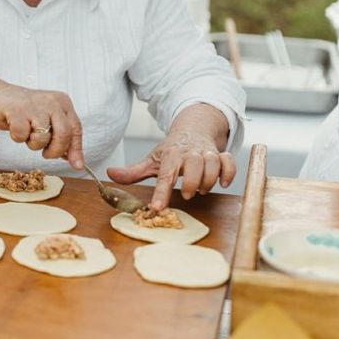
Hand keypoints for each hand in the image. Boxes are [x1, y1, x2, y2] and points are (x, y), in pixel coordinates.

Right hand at [0, 84, 83, 169]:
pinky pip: (22, 135)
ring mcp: (35, 105)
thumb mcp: (49, 121)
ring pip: (43, 138)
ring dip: (34, 144)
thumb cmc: (26, 111)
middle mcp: (52, 102)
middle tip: (46, 154)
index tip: (77, 165)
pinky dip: (17, 137)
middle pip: (64, 134)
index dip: (76, 150)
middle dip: (56, 151)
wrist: (0, 96)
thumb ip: (63, 139)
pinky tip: (16, 127)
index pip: (76, 129)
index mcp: (63, 103)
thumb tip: (77, 162)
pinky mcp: (17, 110)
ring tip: (28, 134)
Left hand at [106, 129, 235, 209]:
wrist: (192, 130)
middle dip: (192, 183)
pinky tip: (222, 182)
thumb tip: (109, 174)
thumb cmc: (171, 150)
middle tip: (187, 193)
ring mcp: (207, 153)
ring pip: (213, 164)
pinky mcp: (221, 155)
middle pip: (195, 166)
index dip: (161, 192)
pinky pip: (229, 162)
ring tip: (201, 189)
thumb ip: (133, 171)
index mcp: (171, 154)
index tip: (157, 208)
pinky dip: (228, 173)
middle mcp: (190, 152)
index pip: (165, 175)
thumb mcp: (152, 160)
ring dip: (209, 180)